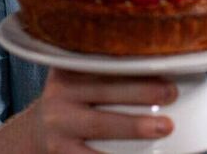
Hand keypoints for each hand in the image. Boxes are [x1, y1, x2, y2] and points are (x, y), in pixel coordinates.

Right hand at [26, 68, 175, 152]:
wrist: (35, 136)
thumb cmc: (72, 105)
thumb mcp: (77, 81)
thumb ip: (105, 70)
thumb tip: (164, 66)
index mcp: (69, 70)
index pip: (101, 61)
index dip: (131, 61)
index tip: (160, 61)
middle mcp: (60, 94)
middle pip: (103, 89)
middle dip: (140, 90)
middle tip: (171, 93)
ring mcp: (59, 125)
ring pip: (99, 123)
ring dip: (134, 125)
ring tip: (165, 126)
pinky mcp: (61, 153)